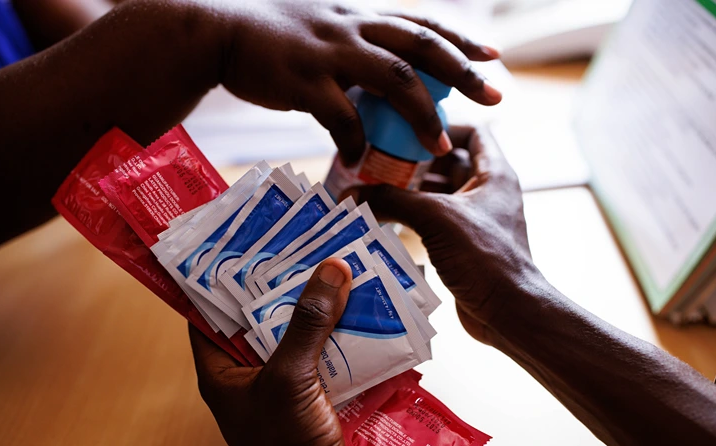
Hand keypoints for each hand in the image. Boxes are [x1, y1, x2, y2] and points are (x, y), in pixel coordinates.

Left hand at [189, 259, 381, 445]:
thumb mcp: (290, 377)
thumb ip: (308, 324)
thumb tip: (331, 270)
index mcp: (220, 368)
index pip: (208, 312)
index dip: (221, 278)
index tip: (244, 243)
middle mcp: (246, 373)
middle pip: (258, 317)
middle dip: (281, 286)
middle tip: (301, 248)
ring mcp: (279, 384)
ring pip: (294, 333)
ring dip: (314, 308)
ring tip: (333, 269)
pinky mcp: (310, 394)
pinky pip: (320, 353)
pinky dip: (336, 333)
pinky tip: (355, 310)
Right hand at [207, 0, 500, 163]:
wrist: (220, 31)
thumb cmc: (270, 34)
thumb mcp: (321, 27)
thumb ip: (353, 47)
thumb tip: (378, 79)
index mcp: (361, 17)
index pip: (422, 24)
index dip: (460, 40)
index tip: (493, 56)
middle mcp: (353, 28)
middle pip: (422, 48)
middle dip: (463, 72)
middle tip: (496, 95)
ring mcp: (331, 53)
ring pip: (393, 80)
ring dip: (421, 114)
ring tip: (439, 144)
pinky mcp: (304, 81)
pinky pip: (341, 116)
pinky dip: (354, 140)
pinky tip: (359, 160)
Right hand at [346, 125, 541, 347]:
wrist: (508, 312)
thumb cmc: (485, 257)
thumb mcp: (436, 218)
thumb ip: (392, 200)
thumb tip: (351, 194)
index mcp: (494, 174)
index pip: (472, 132)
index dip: (443, 127)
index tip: (408, 131)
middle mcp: (488, 193)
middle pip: (448, 163)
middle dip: (414, 162)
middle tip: (378, 162)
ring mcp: (477, 221)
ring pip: (439, 194)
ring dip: (410, 192)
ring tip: (374, 190)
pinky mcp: (465, 246)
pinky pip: (435, 222)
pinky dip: (413, 218)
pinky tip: (385, 221)